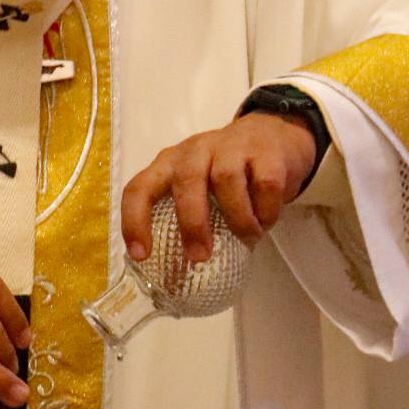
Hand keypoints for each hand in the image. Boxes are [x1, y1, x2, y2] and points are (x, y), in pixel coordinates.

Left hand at [122, 114, 317, 263]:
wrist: (274, 136)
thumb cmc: (227, 174)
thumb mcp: (199, 189)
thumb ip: (187, 217)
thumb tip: (181, 272)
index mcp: (170, 164)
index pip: (139, 188)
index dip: (135, 222)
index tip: (142, 256)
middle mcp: (195, 151)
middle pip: (186, 181)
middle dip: (192, 224)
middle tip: (200, 257)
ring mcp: (231, 146)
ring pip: (227, 180)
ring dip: (238, 218)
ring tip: (249, 237)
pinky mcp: (266, 151)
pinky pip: (265, 184)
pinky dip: (266, 210)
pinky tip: (266, 221)